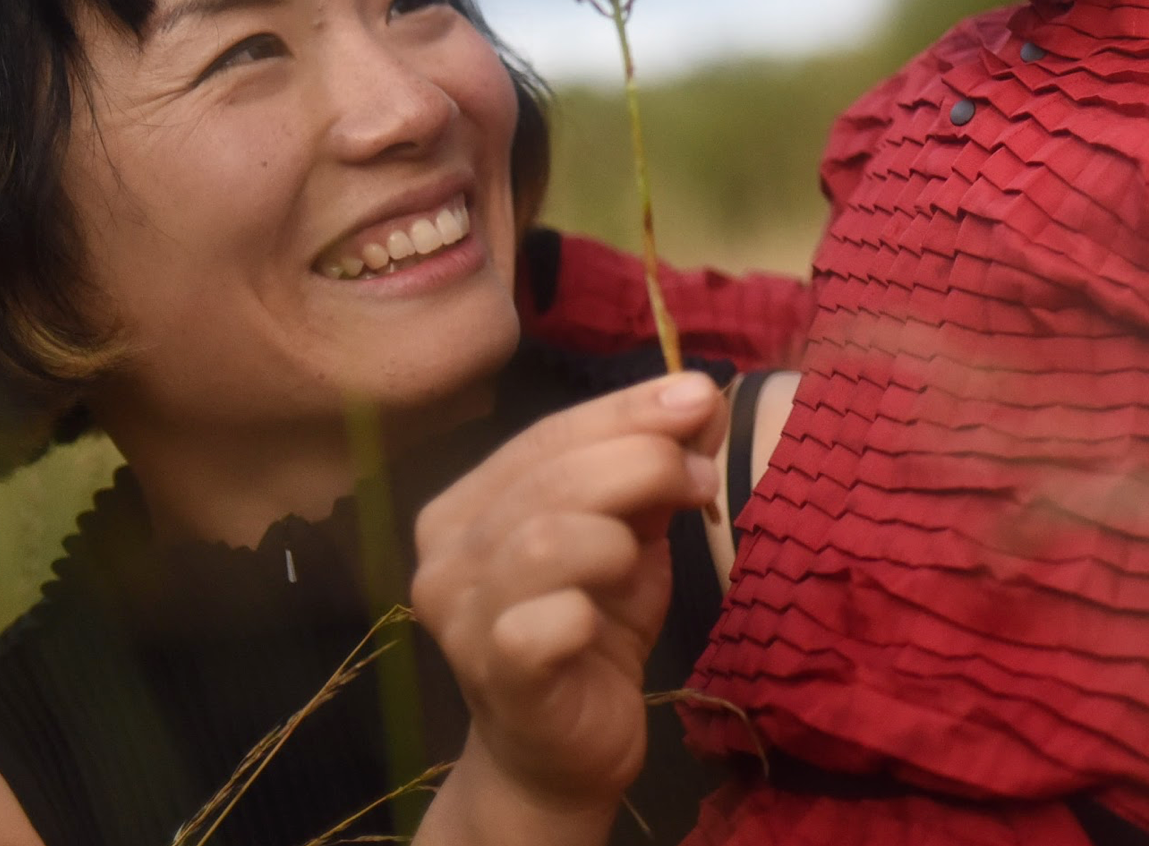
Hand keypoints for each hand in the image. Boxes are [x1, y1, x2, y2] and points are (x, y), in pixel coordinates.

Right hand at [411, 371, 723, 833]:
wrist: (561, 753)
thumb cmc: (591, 625)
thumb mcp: (629, 529)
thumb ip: (654, 464)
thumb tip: (702, 395)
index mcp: (466, 503)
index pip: (548, 433)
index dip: (627, 409)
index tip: (698, 397)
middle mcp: (446, 555)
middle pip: (549, 478)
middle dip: (642, 463)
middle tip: (701, 481)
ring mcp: (463, 620)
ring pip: (546, 539)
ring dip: (617, 537)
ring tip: (645, 556)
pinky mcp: (498, 676)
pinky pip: (546, 623)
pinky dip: (589, 609)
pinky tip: (601, 622)